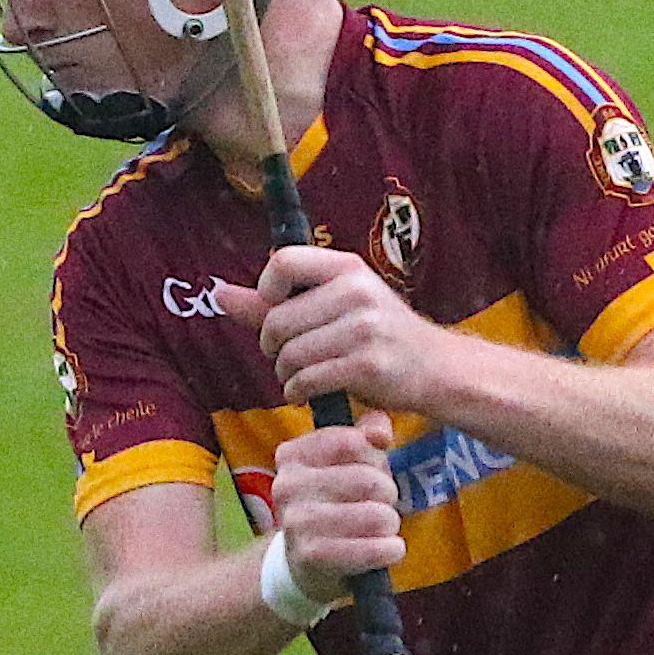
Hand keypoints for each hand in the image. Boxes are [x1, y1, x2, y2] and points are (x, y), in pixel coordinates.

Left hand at [222, 245, 464, 419]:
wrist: (435, 368)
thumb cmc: (378, 335)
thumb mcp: (333, 305)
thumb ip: (273, 302)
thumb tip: (219, 293)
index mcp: (346, 267)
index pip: (283, 262)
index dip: (266, 291)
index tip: (275, 311)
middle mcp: (356, 292)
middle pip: (278, 319)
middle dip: (271, 346)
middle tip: (284, 356)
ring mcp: (364, 329)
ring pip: (291, 353)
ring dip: (284, 373)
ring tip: (298, 376)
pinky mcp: (367, 365)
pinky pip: (308, 380)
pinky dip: (298, 391)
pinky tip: (307, 391)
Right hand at [265, 423, 404, 595]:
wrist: (307, 563)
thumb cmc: (336, 502)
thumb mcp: (350, 461)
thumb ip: (369, 434)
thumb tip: (381, 432)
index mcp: (292, 455)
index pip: (352, 441)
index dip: (376, 457)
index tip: (373, 471)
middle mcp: (287, 485)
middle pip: (368, 479)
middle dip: (388, 493)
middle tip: (383, 504)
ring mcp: (296, 522)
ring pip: (375, 515)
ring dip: (390, 523)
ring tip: (383, 527)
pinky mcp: (311, 556)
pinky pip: (371, 549)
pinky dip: (390, 549)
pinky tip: (390, 549)